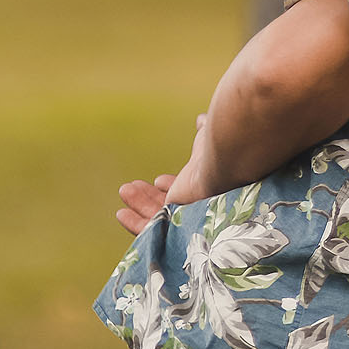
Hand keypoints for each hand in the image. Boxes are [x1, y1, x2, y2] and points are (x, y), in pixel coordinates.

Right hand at [115, 114, 214, 234]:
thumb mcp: (208, 137)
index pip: (188, 190)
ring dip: (140, 204)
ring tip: (124, 191)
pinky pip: (153, 230)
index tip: (159, 180)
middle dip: (150, 196)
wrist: (227, 158)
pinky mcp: (177, 223)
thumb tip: (201, 119)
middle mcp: (200, 200)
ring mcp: (190, 214)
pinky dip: (136, 223)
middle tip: (132, 186)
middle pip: (171, 204)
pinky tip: (121, 213)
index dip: (172, 185)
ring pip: (159, 216)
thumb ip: (204, 131)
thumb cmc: (222, 144)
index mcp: (208, 182)